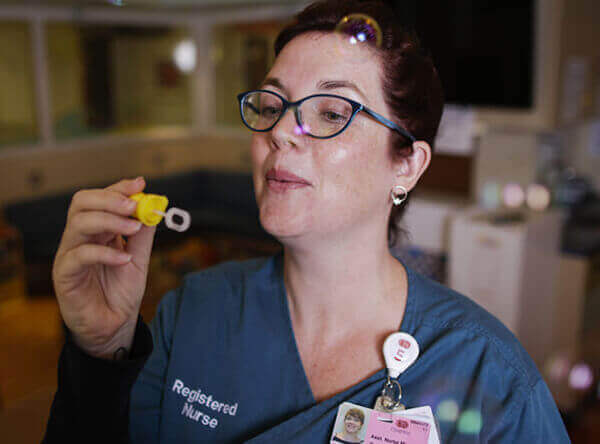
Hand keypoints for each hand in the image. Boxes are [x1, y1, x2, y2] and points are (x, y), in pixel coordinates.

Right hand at [52, 177, 156, 358]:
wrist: (114, 326)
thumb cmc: (122, 292)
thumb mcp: (140, 259)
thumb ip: (143, 235)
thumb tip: (155, 207)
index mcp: (97, 230)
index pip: (100, 198)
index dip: (119, 188)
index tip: (140, 184)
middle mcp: (80, 237)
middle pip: (82, 203)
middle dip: (110, 199)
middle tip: (134, 205)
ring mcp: (69, 254)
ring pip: (79, 223)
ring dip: (110, 221)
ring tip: (134, 228)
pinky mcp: (64, 274)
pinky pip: (80, 255)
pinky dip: (105, 253)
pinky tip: (124, 259)